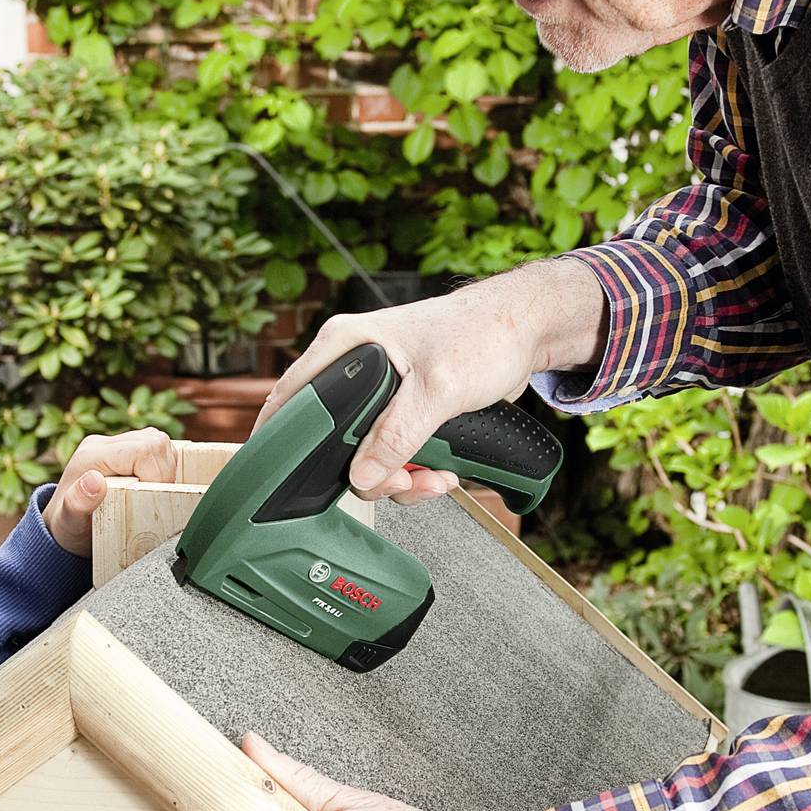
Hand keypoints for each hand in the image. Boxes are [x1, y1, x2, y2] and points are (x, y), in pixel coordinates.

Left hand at [40, 426, 181, 554]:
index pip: (144, 450)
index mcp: (92, 455)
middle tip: (156, 498)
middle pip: (155, 442)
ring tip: (154, 493)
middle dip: (165, 472)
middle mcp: (103, 444)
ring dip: (166, 468)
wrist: (62, 526)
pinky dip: (163, 466)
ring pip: (158, 442)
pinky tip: (154, 485)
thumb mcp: (70, 522)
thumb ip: (78, 503)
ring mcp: (115, 444)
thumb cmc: (68, 528)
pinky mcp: (125, 449)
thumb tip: (94, 480)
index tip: (154, 499)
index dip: (159, 474)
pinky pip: (157, 448)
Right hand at [256, 261, 604, 501]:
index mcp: (347, 346)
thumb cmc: (484, 334)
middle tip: (400, 480)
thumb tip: (361, 474)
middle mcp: (355, 367)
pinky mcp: (403, 411)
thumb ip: (397, 434)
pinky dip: (414, 470)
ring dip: (399, 478)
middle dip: (369, 471)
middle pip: (334, 439)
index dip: (284, 439)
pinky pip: (393, 453)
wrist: (526, 331)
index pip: (293, 396)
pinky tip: (440, 471)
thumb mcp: (438, 388)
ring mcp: (380, 393)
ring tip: (433, 478)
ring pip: (366, 454)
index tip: (293, 477)